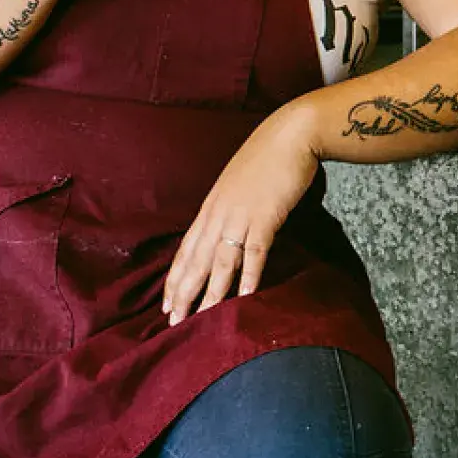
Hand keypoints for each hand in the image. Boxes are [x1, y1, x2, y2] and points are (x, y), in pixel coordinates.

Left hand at [163, 103, 320, 326]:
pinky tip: (244, 295)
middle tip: (173, 322)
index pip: (187, 249)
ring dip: (211, 291)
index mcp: (211, 207)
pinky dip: (249, 274)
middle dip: (184, 292)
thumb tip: (226, 231)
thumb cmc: (266, 158)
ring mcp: (241, 216)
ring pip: (221, 260)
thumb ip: (229, 208)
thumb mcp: (238, 184)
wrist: (290, 135)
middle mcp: (219, 214)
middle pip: (197, 260)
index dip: (175, 278)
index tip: (166, 304)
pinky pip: (254, 251)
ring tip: (203, 317)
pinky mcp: (265, 216)